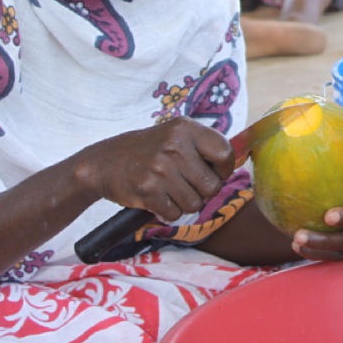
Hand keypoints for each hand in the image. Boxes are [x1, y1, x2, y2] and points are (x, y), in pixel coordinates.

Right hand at [74, 117, 232, 222]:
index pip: (225, 153)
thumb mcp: (175, 136)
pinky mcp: (148, 190)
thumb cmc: (147, 150)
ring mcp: (160, 168)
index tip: (215, 173)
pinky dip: (167, 212)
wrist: (103, 162)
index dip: (224, 169)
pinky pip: (175, 214)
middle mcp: (175, 146)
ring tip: (169, 190)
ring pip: (195, 203)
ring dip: (184, 203)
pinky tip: (157, 198)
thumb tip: (239, 161)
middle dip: (202, 191)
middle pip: (212, 185)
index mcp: (186, 128)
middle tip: (185, 184)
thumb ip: (204, 146)